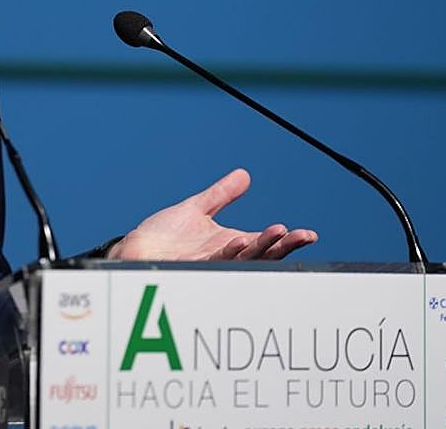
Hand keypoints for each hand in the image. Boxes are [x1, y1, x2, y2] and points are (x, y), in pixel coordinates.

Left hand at [106, 168, 315, 260]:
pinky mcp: (195, 269)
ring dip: (261, 248)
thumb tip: (243, 175)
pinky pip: (217, 262)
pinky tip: (239, 241)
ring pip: (244, 259)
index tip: (309, 234)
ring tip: (277, 232)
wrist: (137, 249)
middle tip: (299, 235)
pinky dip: (230, 253)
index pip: (265, 242)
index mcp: (230, 244)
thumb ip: (221, 195)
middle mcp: (226, 257)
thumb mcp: (197, 209)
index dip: (287, 239)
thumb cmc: (164, 235)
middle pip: (262, 254)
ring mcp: (212, 265)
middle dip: (283, 245)